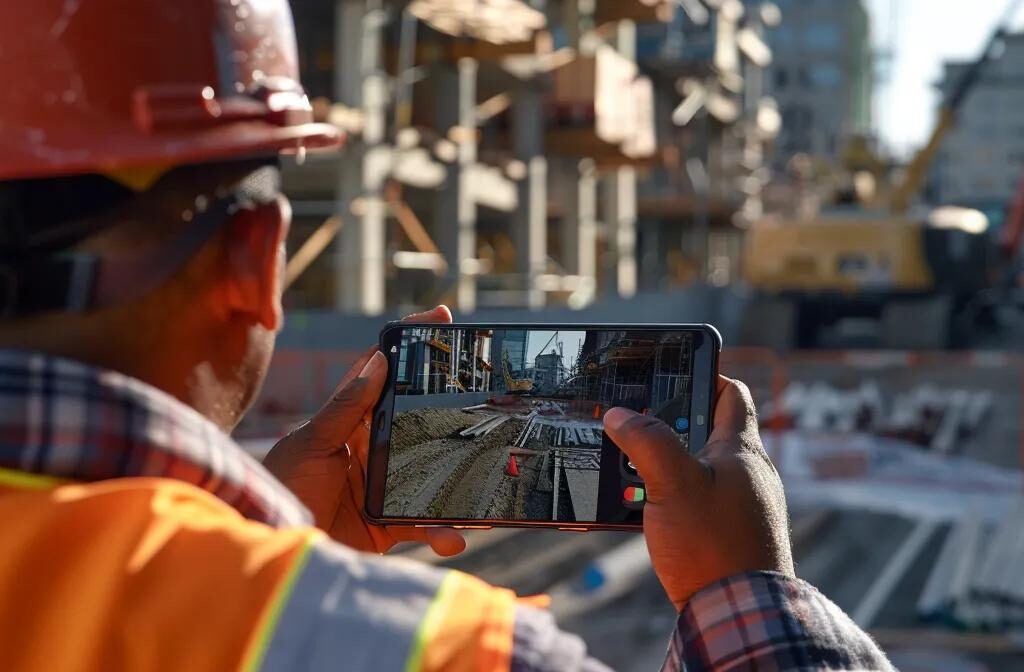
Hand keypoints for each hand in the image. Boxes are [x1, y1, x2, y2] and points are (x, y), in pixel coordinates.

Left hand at [262, 306, 465, 556]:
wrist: (274, 554)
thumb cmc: (281, 491)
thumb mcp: (310, 444)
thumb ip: (344, 408)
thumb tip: (378, 362)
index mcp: (348, 419)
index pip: (381, 370)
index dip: (409, 342)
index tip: (441, 318)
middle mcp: (369, 446)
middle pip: (418, 415)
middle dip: (452, 402)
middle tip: (487, 385)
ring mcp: (383, 483)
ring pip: (431, 470)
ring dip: (456, 479)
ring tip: (483, 479)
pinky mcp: (389, 522)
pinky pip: (424, 523)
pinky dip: (441, 531)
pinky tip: (453, 537)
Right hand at [603, 376, 793, 610]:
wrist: (738, 614)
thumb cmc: (714, 546)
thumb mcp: (674, 482)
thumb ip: (647, 441)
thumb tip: (620, 414)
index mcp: (741, 450)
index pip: (730, 393)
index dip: (702, 375)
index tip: (669, 373)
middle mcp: (747, 473)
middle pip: (706, 430)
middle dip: (668, 427)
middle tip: (636, 428)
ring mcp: (740, 504)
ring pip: (696, 468)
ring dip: (663, 467)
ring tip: (633, 474)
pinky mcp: (729, 533)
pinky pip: (697, 501)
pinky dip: (671, 498)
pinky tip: (647, 512)